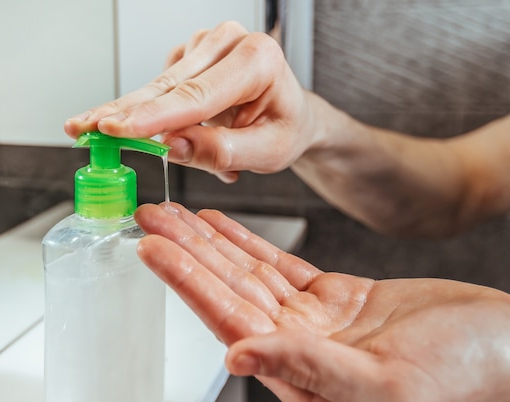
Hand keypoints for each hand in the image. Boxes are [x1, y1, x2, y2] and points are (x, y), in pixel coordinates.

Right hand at [65, 21, 318, 182]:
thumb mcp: (268, 151)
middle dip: (121, 112)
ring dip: (131, 117)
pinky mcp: (190, 55)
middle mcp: (228, 42)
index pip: (195, 95)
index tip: (112, 129)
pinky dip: (153, 116)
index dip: (151, 117)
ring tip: (101, 135)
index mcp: (257, 60)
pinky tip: (164, 132)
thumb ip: (222, 151)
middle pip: (166, 85)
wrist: (291, 114)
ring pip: (157, 86)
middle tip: (80, 128)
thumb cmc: (284, 128)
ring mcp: (206, 45)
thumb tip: (171, 148)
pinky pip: (161, 90)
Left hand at [134, 202, 509, 401]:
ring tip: (174, 213)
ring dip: (210, 242)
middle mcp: (296, 346)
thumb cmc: (464, 378)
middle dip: (185, 252)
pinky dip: (249, 242)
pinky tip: (222, 224)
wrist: (506, 351)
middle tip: (149, 217)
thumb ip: (308, 368)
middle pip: (227, 289)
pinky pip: (280, 264)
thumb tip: (238, 355)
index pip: (226, 317)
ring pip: (247, 272)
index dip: (186, 280)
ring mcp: (314, 320)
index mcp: (299, 373)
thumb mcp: (384, 381)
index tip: (151, 247)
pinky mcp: (336, 297)